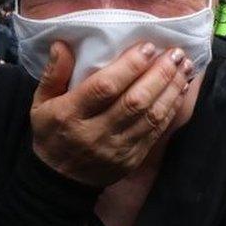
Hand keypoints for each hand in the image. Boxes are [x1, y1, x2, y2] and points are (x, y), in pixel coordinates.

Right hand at [30, 41, 193, 187]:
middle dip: (159, 74)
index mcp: (70, 114)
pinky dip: (171, 108)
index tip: (147, 47)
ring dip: (171, 89)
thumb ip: (53, 74)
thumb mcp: (40, 103)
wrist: (59, 181)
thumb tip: (62, 44)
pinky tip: (180, 89)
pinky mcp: (132, 159)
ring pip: (150, 116)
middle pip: (134, 101)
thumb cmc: (51, 133)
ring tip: (184, 67)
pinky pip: (156, 132)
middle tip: (174, 53)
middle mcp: (94, 133)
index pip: (104, 87)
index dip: (129, 66)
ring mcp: (116, 149)